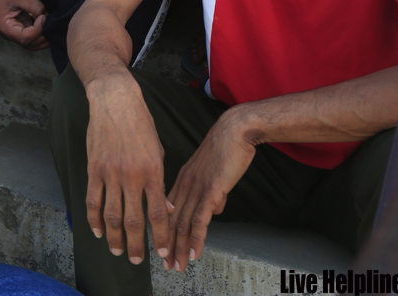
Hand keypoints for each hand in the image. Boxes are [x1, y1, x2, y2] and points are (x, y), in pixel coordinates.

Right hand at [0, 0, 47, 49]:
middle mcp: (8, 33)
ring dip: (42, 37)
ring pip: (31, 42)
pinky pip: (31, 35)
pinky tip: (46, 24)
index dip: (38, 30)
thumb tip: (47, 18)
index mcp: (5, 27)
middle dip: (42, 37)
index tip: (43, 17)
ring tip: (50, 25)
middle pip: (29, 44)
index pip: (25, 37)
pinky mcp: (18, 26)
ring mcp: (13, 31)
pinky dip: (40, 32)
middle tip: (51, 24)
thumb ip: (36, 8)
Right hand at [85, 71, 173, 266]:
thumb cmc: (140, 124)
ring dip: (115, 237)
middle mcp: (132, 175)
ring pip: (112, 215)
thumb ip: (159, 181)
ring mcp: (111, 173)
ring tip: (118, 251)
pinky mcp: (94, 169)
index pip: (159, 213)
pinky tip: (98, 231)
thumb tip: (164, 208)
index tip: (164, 252)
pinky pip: (93, 200)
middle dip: (137, 245)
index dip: (162, 236)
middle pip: (135, 220)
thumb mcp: (158, 150)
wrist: (116, 101)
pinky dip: (94, 220)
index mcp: (153, 171)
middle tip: (137, 261)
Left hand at [166, 108, 255, 271]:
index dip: (164, 231)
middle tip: (166, 266)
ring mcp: (196, 188)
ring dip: (179, 248)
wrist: (235, 130)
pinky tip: (193, 253)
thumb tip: (215, 208)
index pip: (167, 210)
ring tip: (178, 266)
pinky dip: (195, 239)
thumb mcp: (214, 171)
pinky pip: (199, 220)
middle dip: (168, 246)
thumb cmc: (227, 146)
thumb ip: (211, 190)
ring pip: (183, 224)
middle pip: (172, 221)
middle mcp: (185, 184)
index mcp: (182, 178)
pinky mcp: (211, 190)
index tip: (162, 247)